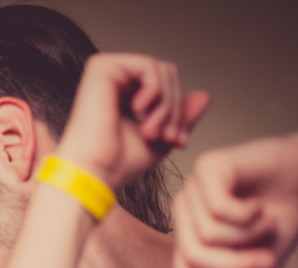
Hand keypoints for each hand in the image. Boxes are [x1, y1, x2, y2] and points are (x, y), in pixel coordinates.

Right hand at [57, 53, 209, 188]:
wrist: (92, 173)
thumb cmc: (116, 164)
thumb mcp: (160, 139)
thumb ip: (180, 118)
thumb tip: (205, 96)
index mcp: (124, 95)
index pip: (167, 87)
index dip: (179, 113)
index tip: (178, 143)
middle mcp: (114, 81)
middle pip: (169, 76)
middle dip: (175, 109)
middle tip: (168, 138)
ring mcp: (107, 72)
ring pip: (162, 71)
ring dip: (167, 104)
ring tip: (152, 132)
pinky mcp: (102, 67)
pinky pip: (149, 66)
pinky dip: (155, 91)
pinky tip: (140, 111)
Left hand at [172, 133, 297, 267]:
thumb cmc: (281, 219)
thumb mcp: (258, 266)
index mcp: (189, 235)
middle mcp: (184, 211)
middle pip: (194, 254)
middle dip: (234, 265)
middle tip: (267, 261)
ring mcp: (192, 188)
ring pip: (208, 233)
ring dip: (248, 236)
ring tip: (265, 223)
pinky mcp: (207, 167)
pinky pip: (218, 208)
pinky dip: (248, 215)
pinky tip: (258, 206)